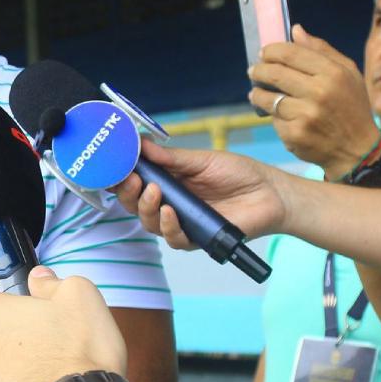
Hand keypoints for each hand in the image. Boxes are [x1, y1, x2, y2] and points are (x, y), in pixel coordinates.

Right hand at [115, 140, 286, 249]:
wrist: (270, 193)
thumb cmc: (239, 173)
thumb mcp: (202, 160)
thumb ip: (171, 157)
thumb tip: (141, 143)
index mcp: (167, 181)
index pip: (135, 181)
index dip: (119, 177)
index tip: (109, 167)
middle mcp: (169, 202)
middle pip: (134, 204)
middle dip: (127, 192)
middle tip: (131, 179)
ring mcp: (181, 222)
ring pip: (149, 222)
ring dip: (146, 207)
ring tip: (153, 192)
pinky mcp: (196, 238)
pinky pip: (174, 238)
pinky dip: (169, 225)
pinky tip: (171, 212)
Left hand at [248, 25, 379, 179]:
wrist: (358, 150)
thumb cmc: (351, 107)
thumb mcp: (348, 73)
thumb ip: (321, 50)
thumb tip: (295, 30)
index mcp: (333, 73)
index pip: (290, 53)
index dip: (271, 51)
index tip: (264, 53)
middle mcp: (319, 92)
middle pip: (274, 73)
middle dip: (258, 70)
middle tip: (253, 70)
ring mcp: (305, 114)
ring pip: (267, 97)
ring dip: (257, 92)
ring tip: (257, 92)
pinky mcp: (294, 134)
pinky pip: (274, 119)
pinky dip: (273, 116)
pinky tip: (280, 115)